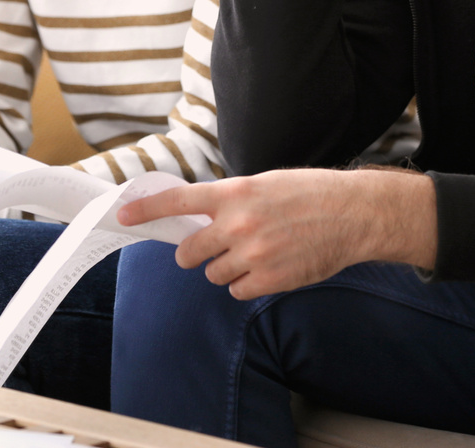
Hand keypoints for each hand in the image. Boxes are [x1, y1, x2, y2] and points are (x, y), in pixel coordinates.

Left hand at [116, 167, 436, 298]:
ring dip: (225, 267)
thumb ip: (229, 201)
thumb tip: (195, 221)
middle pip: (189, 252)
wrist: (352, 214)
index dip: (146, 209)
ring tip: (256, 251)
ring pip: (213, 273)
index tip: (123, 215)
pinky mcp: (269, 280)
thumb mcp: (263, 184)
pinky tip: (268, 266)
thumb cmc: (307, 194)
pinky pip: (236, 290)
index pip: (178, 201)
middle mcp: (239, 223)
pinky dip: (245, 283)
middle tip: (211, 246)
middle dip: (194, 253)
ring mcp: (253, 254)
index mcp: (235, 192)